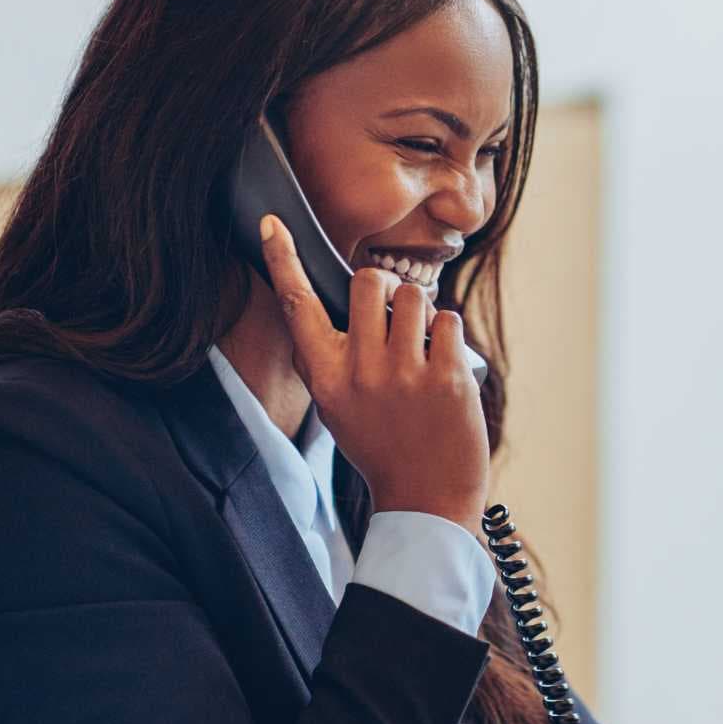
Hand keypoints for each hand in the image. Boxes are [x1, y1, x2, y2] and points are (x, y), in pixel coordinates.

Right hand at [259, 215, 489, 530]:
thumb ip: (330, 361)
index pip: (297, 306)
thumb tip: (328, 311)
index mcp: (325, 377)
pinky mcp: (446, 377)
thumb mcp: (337, 409)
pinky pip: (448, 319)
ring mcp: (403, 373)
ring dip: (421, 312)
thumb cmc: (382, 448)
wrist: (426, 499)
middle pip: (368, 281)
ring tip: (423, 347)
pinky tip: (445, 364)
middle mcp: (359, 370)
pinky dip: (449, 334)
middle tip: (396, 320)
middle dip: (386, 289)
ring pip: (413, 295)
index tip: (273, 224)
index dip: (283, 261)